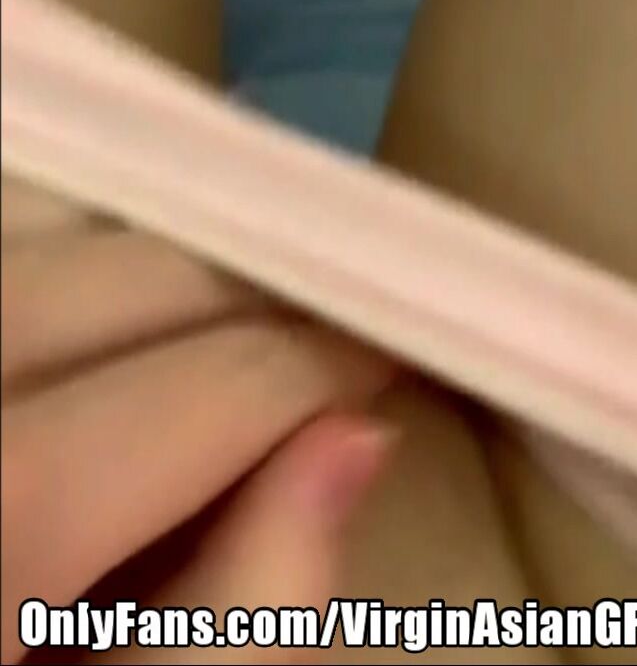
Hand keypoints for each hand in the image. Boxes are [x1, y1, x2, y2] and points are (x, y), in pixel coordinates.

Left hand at [2, 177, 392, 662]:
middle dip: (244, 295)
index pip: (208, 387)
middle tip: (316, 336)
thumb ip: (251, 620)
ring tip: (203, 326)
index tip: (385, 349)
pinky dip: (49, 253)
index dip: (320, 361)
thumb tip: (356, 439)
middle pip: (122, 279)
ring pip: (38, 227)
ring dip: (144, 258)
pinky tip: (84, 312)